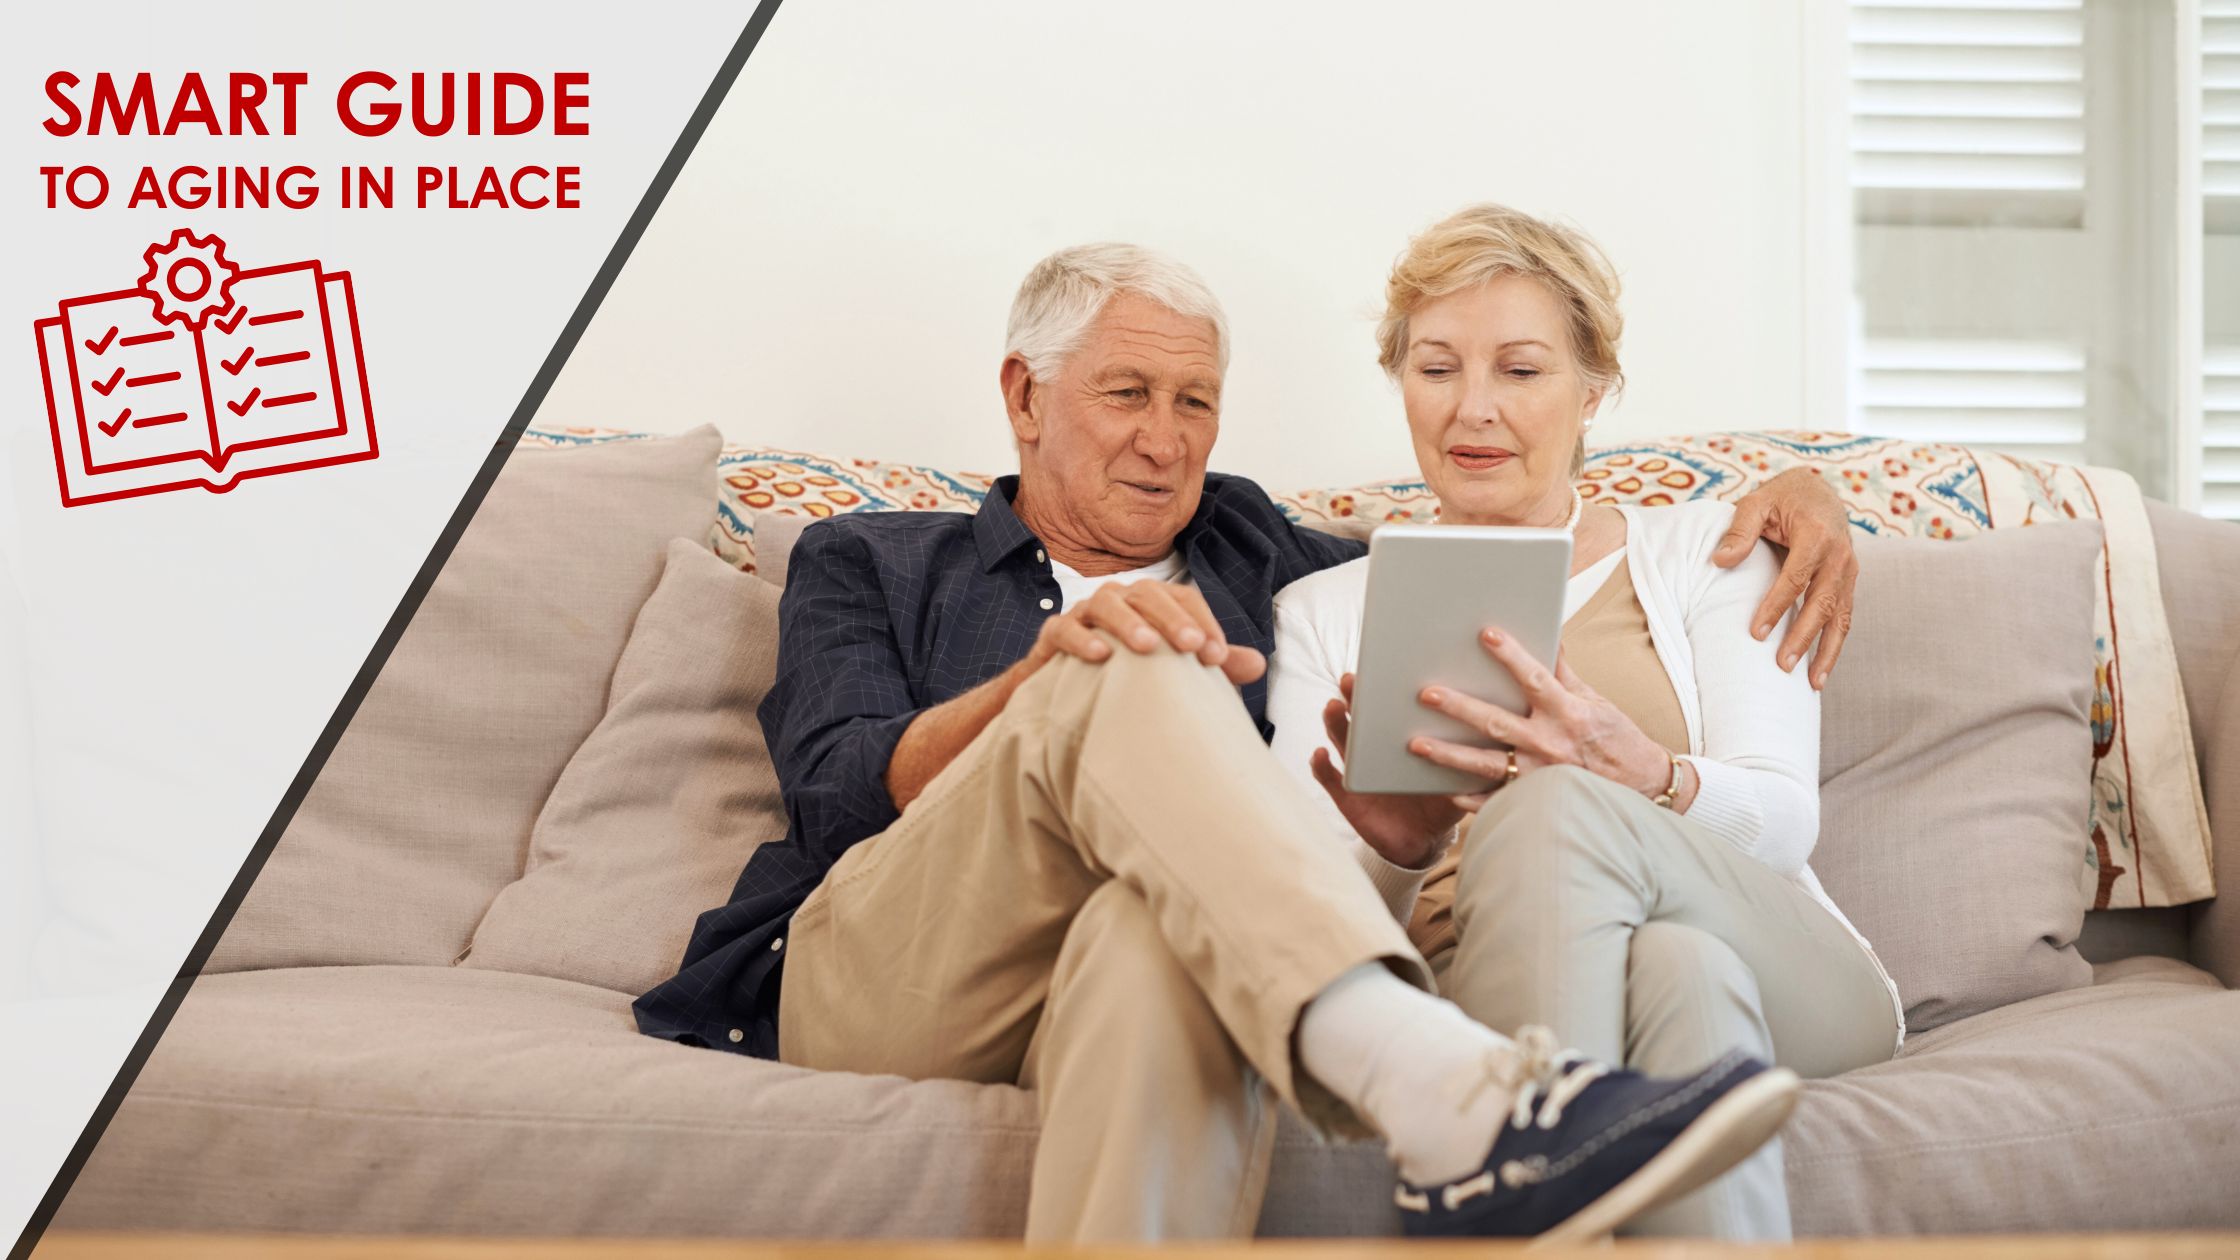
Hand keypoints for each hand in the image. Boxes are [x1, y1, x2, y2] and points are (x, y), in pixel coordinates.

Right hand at [1026, 579, 1265, 685]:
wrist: (1068, 695)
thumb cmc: (1130, 674)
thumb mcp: (1174, 671)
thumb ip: (1214, 667)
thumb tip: (1259, 664)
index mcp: (1152, 603)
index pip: (1184, 599)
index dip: (1203, 622)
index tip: (1219, 657)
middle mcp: (1120, 600)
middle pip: (1149, 594)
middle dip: (1173, 618)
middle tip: (1193, 647)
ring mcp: (1084, 614)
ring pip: (1106, 603)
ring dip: (1128, 622)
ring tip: (1149, 646)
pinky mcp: (1053, 634)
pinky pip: (1064, 628)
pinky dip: (1080, 638)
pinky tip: (1100, 655)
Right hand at [1306, 674, 1464, 868]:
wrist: (1422, 841)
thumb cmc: (1440, 803)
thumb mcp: (1454, 779)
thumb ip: (1464, 758)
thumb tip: (1483, 729)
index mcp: (1400, 739)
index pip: (1389, 708)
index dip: (1384, 688)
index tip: (1383, 668)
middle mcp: (1375, 747)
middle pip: (1360, 716)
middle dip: (1353, 696)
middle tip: (1351, 680)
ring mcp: (1358, 768)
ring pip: (1341, 739)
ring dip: (1334, 722)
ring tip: (1334, 707)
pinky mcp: (1346, 794)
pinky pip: (1328, 778)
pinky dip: (1320, 765)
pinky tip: (1320, 754)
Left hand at [1410, 630, 1671, 807]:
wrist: (1644, 789)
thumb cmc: (1617, 741)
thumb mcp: (1597, 703)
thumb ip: (1566, 675)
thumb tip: (1550, 638)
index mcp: (1568, 714)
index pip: (1536, 679)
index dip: (1512, 656)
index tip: (1487, 634)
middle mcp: (1551, 745)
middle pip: (1497, 723)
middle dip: (1460, 707)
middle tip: (1426, 693)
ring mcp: (1541, 777)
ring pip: (1487, 765)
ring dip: (1450, 754)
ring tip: (1416, 743)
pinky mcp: (1537, 801)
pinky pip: (1497, 801)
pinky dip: (1471, 799)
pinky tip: (1444, 789)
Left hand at [1714, 467, 1857, 689]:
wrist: (1818, 489)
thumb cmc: (1781, 498)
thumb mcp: (1756, 502)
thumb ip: (1739, 530)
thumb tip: (1720, 561)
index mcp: (1817, 535)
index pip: (1795, 578)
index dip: (1776, 607)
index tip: (1755, 633)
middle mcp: (1840, 554)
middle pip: (1823, 603)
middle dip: (1804, 637)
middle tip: (1783, 665)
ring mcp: (1850, 570)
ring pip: (1841, 616)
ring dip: (1827, 651)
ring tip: (1812, 683)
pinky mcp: (1849, 581)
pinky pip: (1845, 615)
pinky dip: (1835, 643)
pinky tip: (1821, 669)